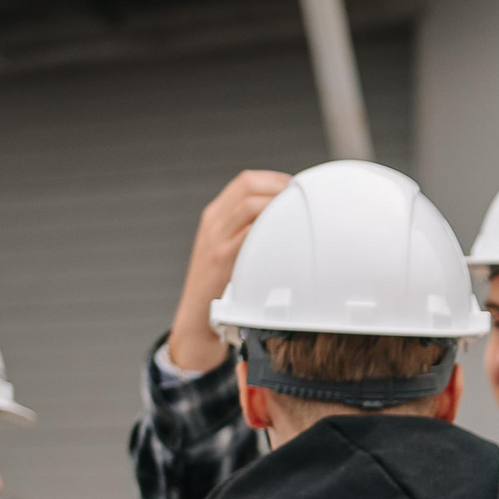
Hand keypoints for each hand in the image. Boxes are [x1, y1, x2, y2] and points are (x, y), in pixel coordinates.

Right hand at [170, 169, 290, 372]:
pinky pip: (250, 233)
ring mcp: (215, 239)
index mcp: (215, 216)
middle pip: (248, 186)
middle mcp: (213, 222)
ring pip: (250, 204)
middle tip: (301, 200)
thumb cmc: (221, 286)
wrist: (197, 319)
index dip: (274, 179)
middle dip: (279, 187)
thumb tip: (287, 221)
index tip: (295, 188)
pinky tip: (287, 237)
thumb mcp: (228, 250)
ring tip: (297, 216)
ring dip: (278, 205)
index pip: (245, 181)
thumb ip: (249, 232)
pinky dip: (270, 229)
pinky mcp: (221, 258)